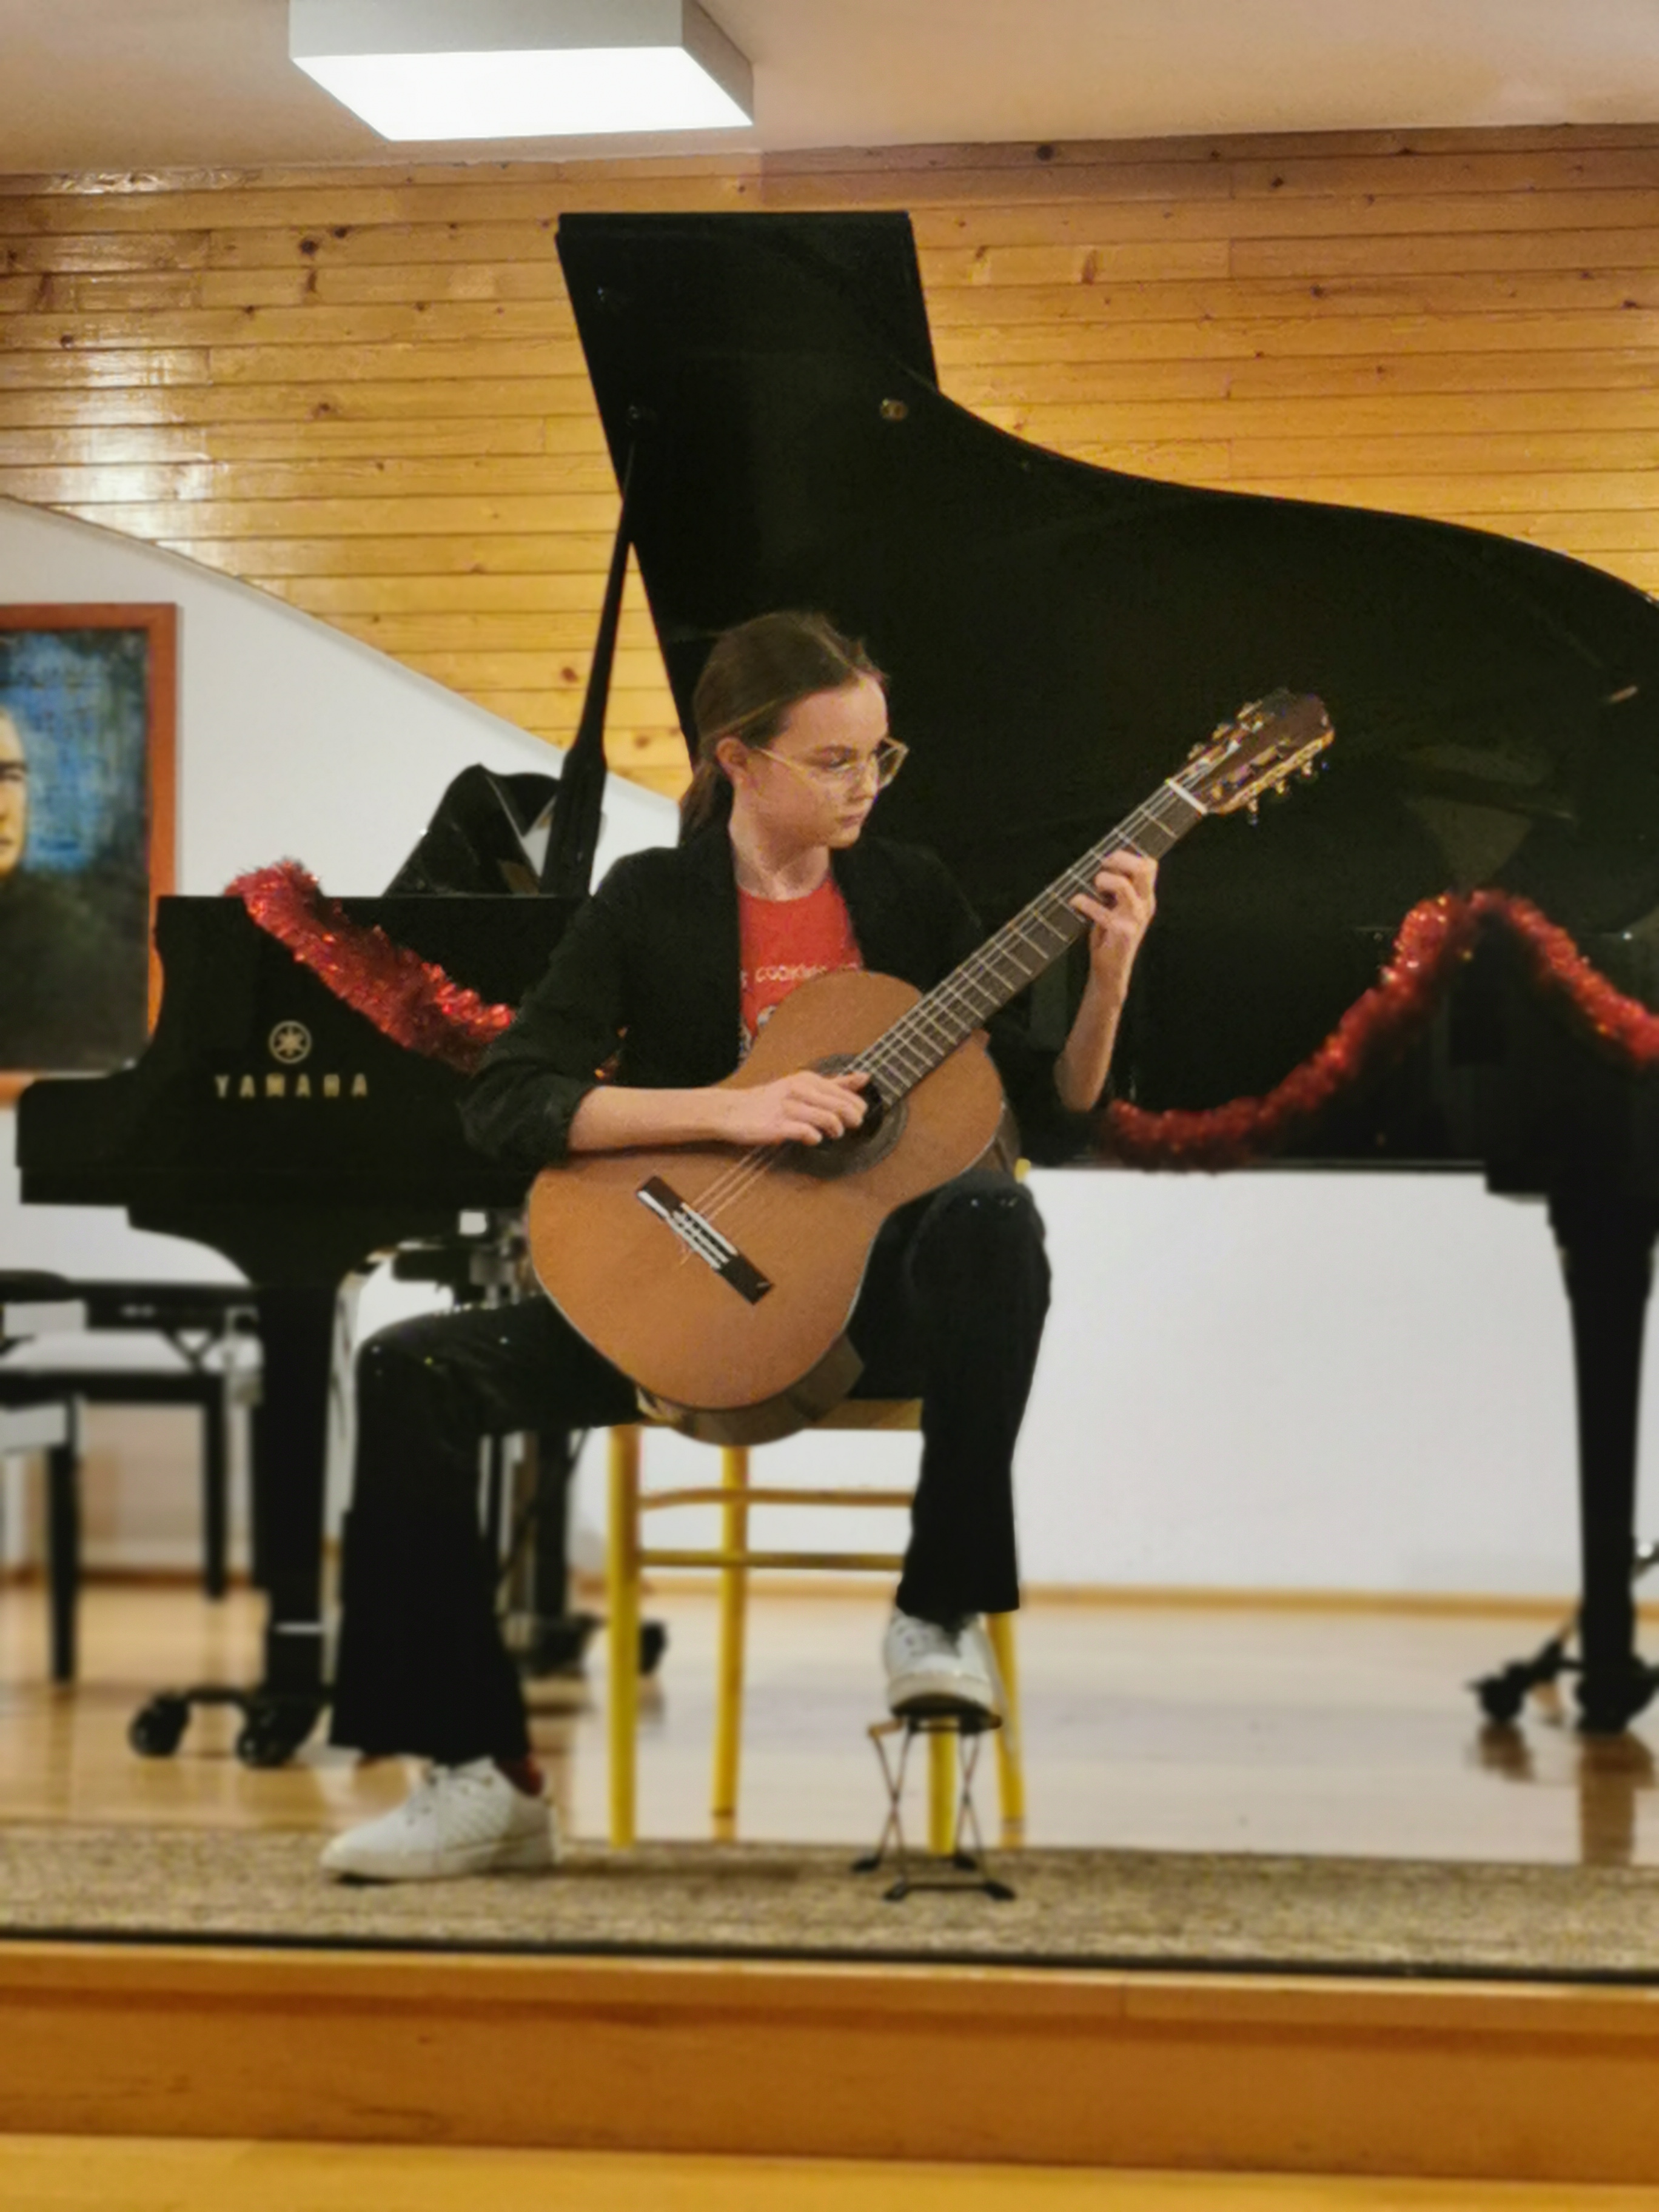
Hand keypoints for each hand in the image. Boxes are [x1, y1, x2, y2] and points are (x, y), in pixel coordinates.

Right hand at [722, 1069, 868, 1145]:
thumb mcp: (803, 1085)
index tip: (857, 1114)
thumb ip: (834, 1084)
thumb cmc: (771, 1100)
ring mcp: (788, 1107)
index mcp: (807, 1079)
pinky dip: (814, 1137)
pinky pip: (806, 1132)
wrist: (733, 1111)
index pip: (844, 1091)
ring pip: (827, 1119)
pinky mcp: (777, 1125)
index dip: (857, 1106)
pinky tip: (813, 1138)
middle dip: (852, 1119)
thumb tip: (864, 1078)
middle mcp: (798, 1089)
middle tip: (851, 1126)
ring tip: (832, 1134)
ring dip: (836, 1130)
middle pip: (840, 1105)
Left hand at [1070, 850, 1156, 1002]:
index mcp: (1145, 898)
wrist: (1111, 970)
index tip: (1109, 861)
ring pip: (1122, 886)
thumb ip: (1118, 890)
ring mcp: (1135, 919)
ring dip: (1103, 880)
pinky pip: (1101, 911)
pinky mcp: (1121, 933)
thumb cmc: (1110, 936)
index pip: (1150, 866)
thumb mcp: (1119, 909)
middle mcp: (1144, 906)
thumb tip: (1104, 864)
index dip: (1128, 856)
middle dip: (1119, 860)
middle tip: (1102, 867)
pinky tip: (1075, 902)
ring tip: (1094, 887)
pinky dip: (1083, 903)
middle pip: (1143, 868)